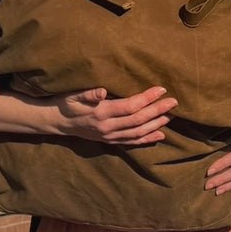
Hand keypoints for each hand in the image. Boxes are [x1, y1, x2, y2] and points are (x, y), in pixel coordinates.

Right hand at [53, 85, 176, 145]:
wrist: (57, 122)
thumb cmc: (65, 103)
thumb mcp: (73, 95)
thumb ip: (88, 94)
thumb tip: (101, 91)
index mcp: (101, 113)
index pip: (130, 106)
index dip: (147, 98)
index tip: (161, 89)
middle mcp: (108, 127)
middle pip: (138, 120)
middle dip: (158, 110)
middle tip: (174, 102)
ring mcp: (110, 136)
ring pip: (138, 132)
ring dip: (156, 124)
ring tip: (171, 116)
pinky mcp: (110, 141)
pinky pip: (132, 142)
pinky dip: (147, 139)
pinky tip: (160, 135)